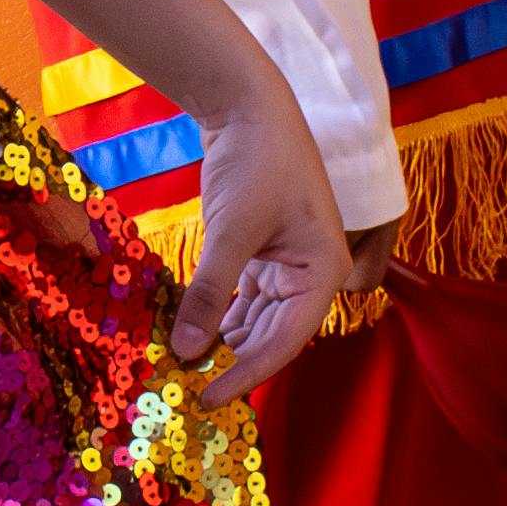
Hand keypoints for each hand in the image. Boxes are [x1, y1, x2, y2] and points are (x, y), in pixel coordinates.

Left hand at [169, 73, 353, 395]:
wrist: (250, 106)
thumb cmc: (256, 162)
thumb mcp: (230, 231)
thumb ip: (210, 293)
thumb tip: (185, 351)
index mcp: (324, 273)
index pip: (285, 341)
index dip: (247, 375)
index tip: (208, 398)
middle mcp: (313, 276)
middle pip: (272, 336)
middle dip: (231, 360)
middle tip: (185, 388)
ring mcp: (289, 267)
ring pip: (257, 321)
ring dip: (223, 341)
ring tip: (182, 365)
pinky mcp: (264, 256)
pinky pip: (244, 299)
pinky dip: (219, 316)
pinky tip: (191, 334)